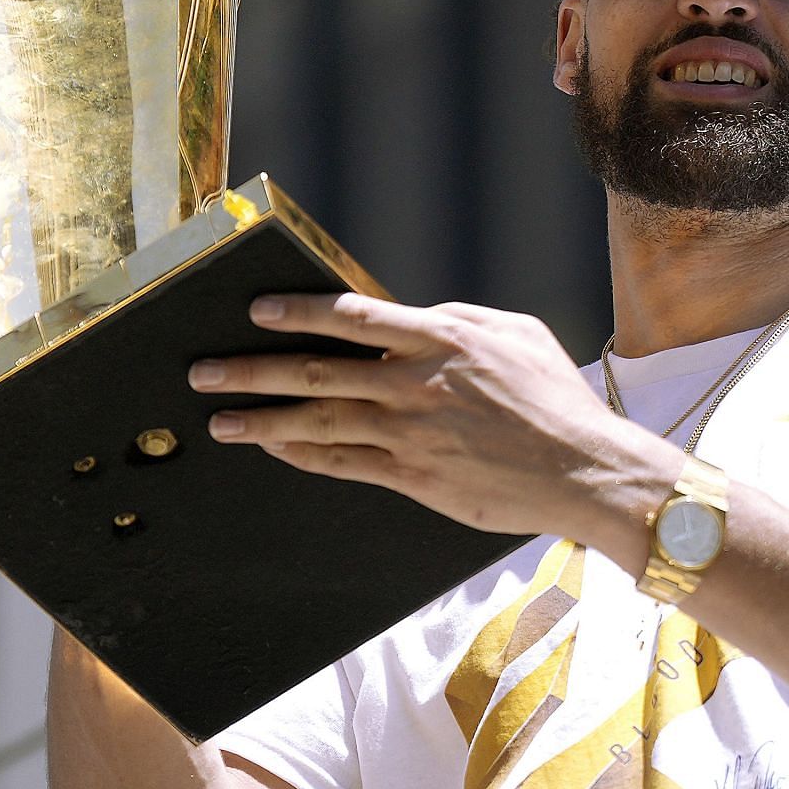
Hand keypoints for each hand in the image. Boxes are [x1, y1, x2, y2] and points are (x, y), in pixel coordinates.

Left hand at [188, 292, 666, 540]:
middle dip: (253, 369)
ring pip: (319, 421)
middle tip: (204, 369)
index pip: (353, 317)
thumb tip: (416, 314)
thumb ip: (460, 318)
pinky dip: (303, 454)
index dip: (299, 313)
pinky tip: (273, 447)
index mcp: (441, 338)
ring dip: (261, 419)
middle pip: (317, 371)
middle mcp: (415, 383)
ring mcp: (410, 433)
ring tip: (219, 419)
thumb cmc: (557, 397)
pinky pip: (344, 463)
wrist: (583, 470)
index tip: (257, 312)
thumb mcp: (518, 333)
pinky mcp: (413, 476)